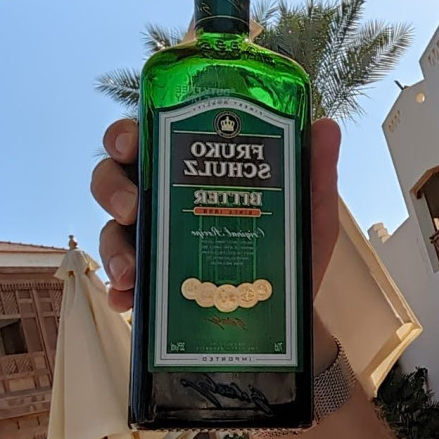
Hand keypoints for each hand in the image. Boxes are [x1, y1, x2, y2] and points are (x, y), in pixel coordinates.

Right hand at [91, 118, 341, 371]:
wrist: (290, 312)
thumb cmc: (294, 251)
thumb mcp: (309, 212)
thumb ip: (315, 173)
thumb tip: (326, 126)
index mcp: (195, 173)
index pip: (149, 139)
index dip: (127, 134)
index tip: (130, 144)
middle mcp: (167, 202)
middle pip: (115, 178)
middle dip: (112, 187)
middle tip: (132, 209)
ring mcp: (156, 244)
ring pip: (112, 230)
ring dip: (113, 245)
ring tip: (131, 270)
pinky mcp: (154, 284)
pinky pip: (123, 283)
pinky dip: (119, 290)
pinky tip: (127, 299)